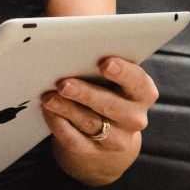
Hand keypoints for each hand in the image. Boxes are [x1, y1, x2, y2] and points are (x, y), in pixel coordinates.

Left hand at [41, 56, 157, 184]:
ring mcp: (116, 139)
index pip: (138, 82)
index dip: (123, 72)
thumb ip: (94, 61)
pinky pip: (74, 140)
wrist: (105, 143)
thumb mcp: (108, 81)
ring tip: (49, 98)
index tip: (105, 63)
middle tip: (64, 84)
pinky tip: (48, 112)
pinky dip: (59, 125)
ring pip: (91, 123)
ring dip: (67, 109)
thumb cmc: (104, 96)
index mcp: (141, 94)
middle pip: (112, 105)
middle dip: (86, 94)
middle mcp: (133, 118)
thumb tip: (67, 37)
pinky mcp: (94, 152)